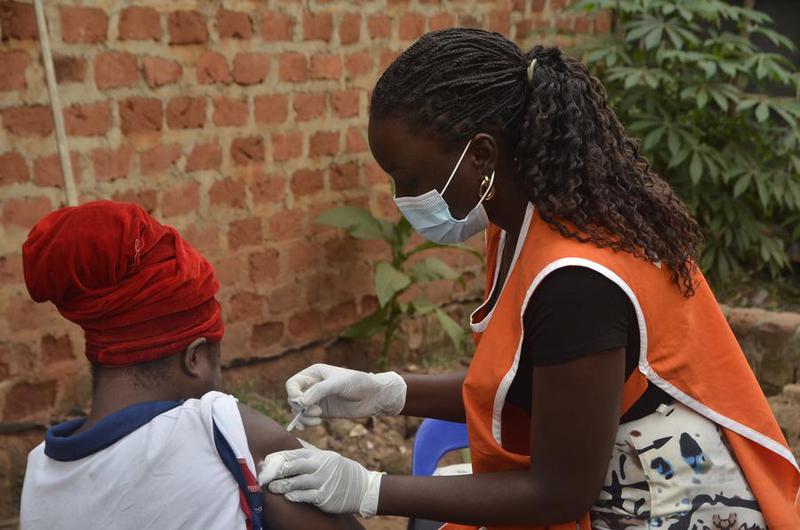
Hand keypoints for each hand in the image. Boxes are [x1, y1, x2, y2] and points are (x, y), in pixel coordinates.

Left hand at [259, 447, 383, 517]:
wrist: (362, 487)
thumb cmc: (339, 471)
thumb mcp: (326, 457)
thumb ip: (308, 452)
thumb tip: (290, 444)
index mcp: (317, 455)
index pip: (291, 454)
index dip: (275, 459)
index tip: (263, 464)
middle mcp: (319, 466)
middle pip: (291, 467)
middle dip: (273, 472)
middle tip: (261, 477)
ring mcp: (322, 481)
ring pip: (295, 483)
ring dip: (280, 486)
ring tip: (271, 488)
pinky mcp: (324, 496)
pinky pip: (304, 496)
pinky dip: (293, 496)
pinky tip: (287, 496)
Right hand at [285, 364, 406, 429]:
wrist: (373, 396)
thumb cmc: (358, 383)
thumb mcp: (338, 383)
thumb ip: (319, 390)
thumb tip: (302, 402)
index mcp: (314, 373)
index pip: (293, 383)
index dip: (293, 394)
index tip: (303, 403)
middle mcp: (313, 385)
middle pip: (293, 398)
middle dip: (300, 407)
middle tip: (316, 412)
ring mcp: (317, 399)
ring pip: (298, 410)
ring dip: (303, 417)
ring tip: (317, 419)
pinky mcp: (322, 411)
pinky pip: (306, 418)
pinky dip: (304, 423)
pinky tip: (307, 426)